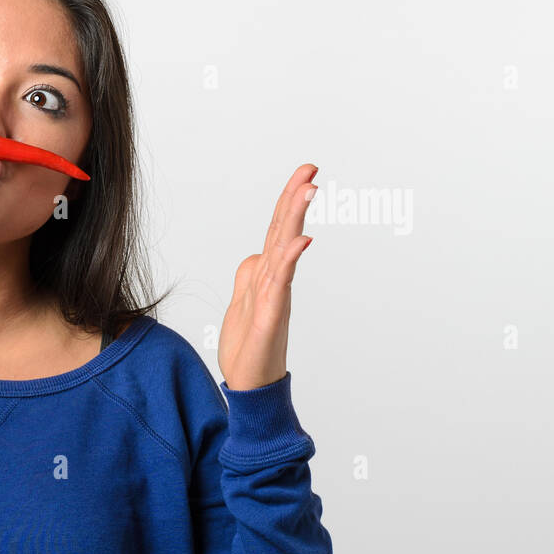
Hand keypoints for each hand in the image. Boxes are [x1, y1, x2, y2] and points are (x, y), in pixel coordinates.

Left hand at [218, 163, 317, 391]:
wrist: (250, 384)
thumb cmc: (249, 346)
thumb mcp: (243, 302)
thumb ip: (250, 277)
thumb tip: (255, 255)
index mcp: (266, 275)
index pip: (277, 231)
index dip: (287, 201)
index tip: (304, 173)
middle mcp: (274, 281)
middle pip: (284, 232)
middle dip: (295, 199)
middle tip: (311, 168)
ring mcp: (275, 297)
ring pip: (284, 250)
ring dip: (295, 219)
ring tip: (308, 189)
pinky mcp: (271, 316)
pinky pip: (280, 283)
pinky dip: (290, 260)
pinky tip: (300, 241)